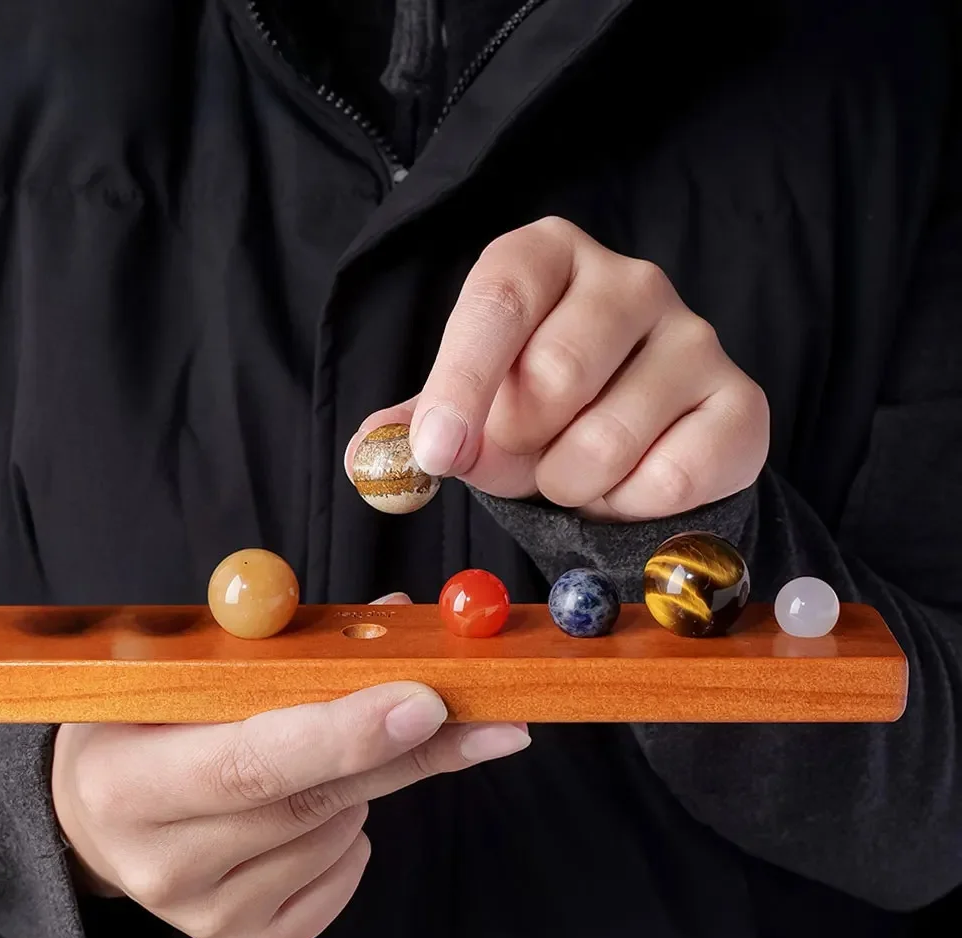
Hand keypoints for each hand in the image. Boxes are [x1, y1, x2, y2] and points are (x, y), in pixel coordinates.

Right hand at [52, 596, 529, 937]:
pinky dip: (351, 833)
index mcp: (125, 782)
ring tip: (310, 757)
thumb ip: (279, 650)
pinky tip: (310, 808)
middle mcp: (161, 865)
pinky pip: (342, 876)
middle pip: (311, 802)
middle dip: (403, 752)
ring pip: (338, 834)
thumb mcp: (180, 675)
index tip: (426, 701)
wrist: (96, 820)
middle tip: (489, 720)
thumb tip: (395, 618)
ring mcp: (204, 917)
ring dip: (359, 784)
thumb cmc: (145, 724)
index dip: (343, 733)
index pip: (252, 761)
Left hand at [345, 217, 767, 520]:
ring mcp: (696, 336)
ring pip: (605, 442)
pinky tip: (625, 485)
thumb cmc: (537, 412)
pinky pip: (667, 480)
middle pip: (553, 376)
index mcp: (547, 258)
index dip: (462, 383)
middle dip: (515, 449)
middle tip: (517, 460)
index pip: (499, 299)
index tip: (437, 453)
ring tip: (571, 470)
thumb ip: (420, 422)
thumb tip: (370, 455)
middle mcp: (630, 280)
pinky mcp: (741, 404)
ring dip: (568, 485)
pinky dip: (626, 507)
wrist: (638, 445)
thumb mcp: (470, 404)